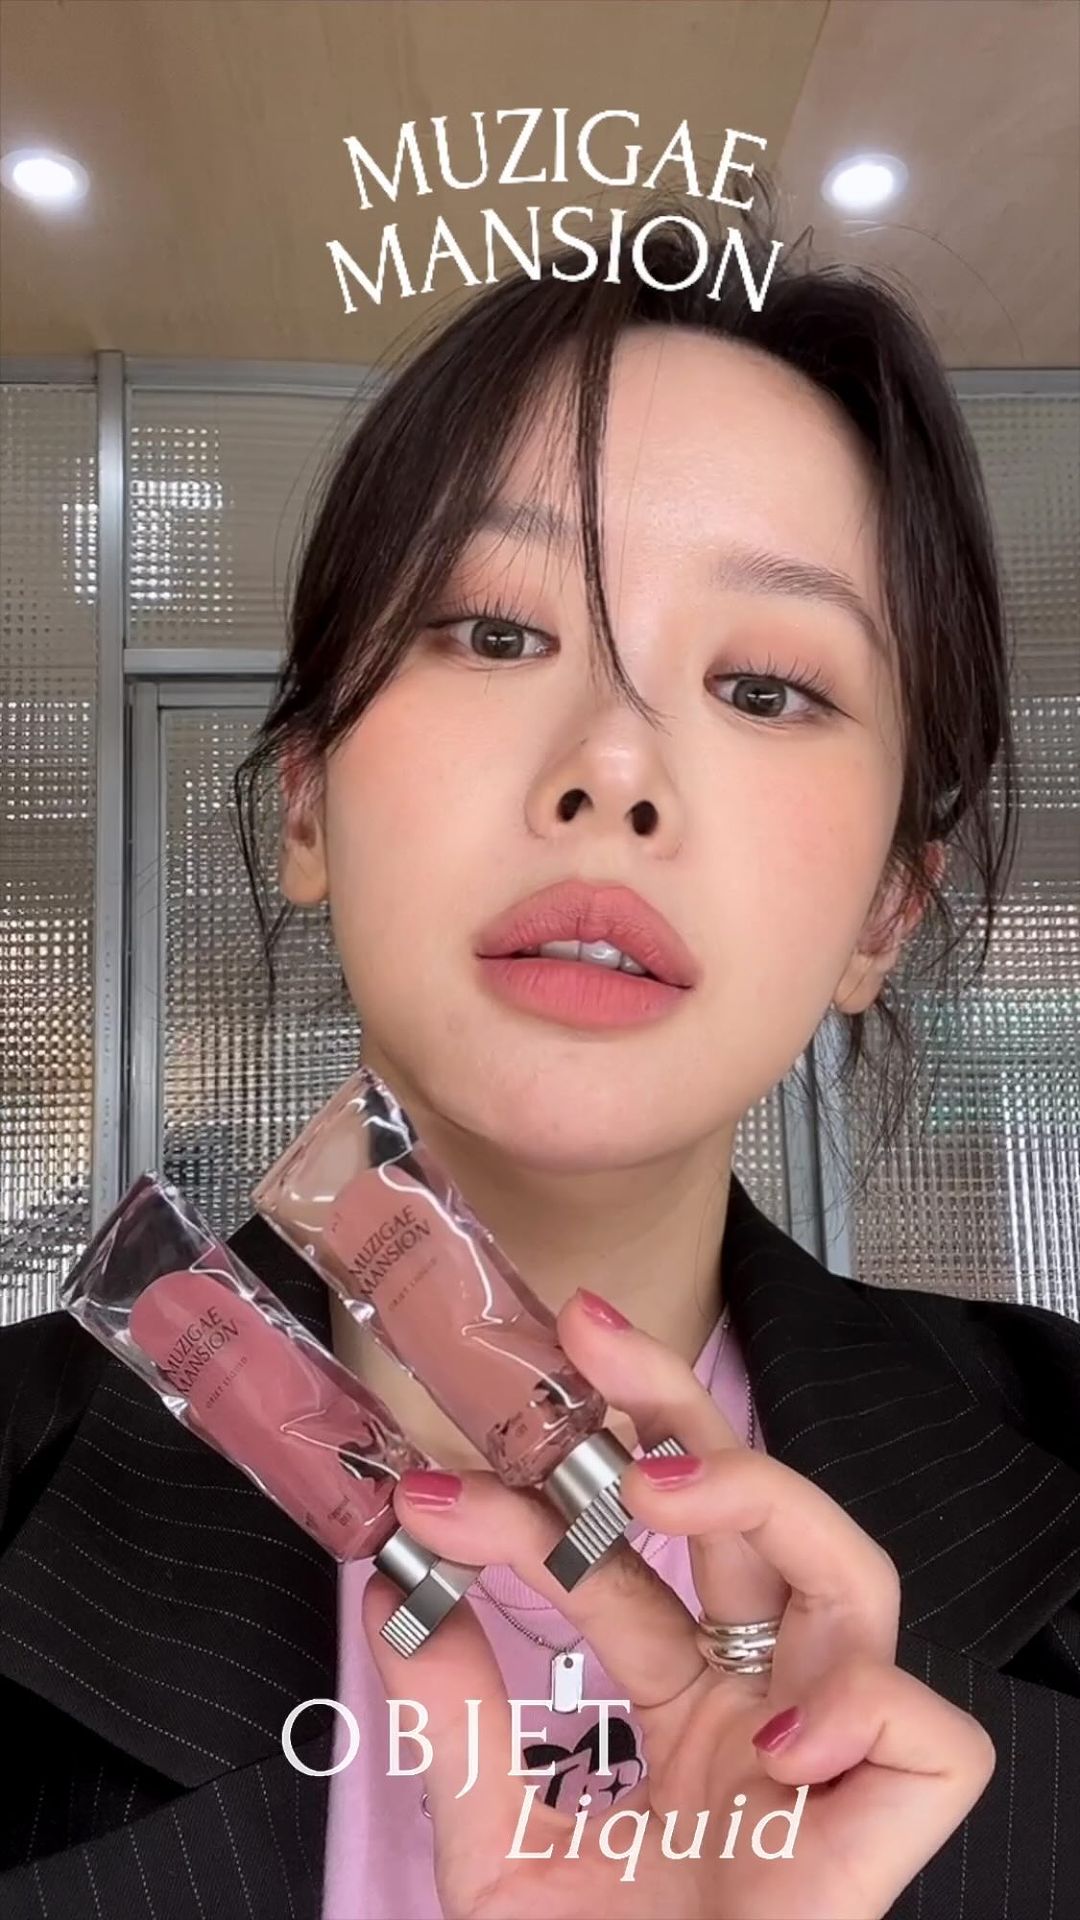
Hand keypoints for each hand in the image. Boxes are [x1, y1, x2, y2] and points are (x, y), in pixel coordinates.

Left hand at [362, 1291, 994, 1918]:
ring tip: (658, 1488)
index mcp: (683, 1709)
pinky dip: (866, 1714)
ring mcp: (826, 1772)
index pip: (636, 1558)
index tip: (437, 1474)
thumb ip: (457, 1726)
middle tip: (588, 1337)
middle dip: (681, 1409)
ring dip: (768, 1505)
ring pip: (863, 1582)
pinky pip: (936, 1744)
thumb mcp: (494, 1853)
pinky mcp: (880, 1846)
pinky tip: (774, 1741)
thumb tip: (391, 1582)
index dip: (547, 1495)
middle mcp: (763, 1715)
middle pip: (758, 1518)